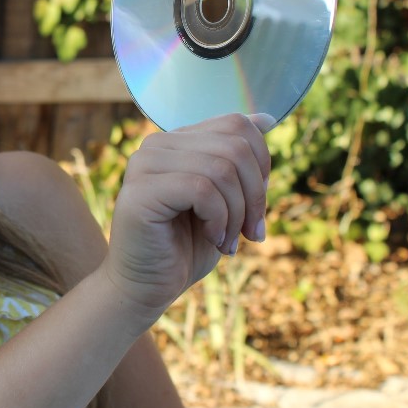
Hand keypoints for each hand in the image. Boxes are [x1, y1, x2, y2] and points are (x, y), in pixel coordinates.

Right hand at [102, 113, 271, 323]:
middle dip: (255, 194)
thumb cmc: (184, 247)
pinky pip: (202, 189)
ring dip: (237, 213)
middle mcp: (156, 145)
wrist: (145, 287)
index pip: (236, 124)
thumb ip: (238, 161)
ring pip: (222, 168)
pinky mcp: (140, 191)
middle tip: (251, 232)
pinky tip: (212, 238)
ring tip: (228, 241)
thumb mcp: (225, 198)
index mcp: (177, 141)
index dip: (262, 165)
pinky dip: (219, 219)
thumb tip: (268, 119)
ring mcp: (144, 165)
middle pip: (235, 145)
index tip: (256, 209)